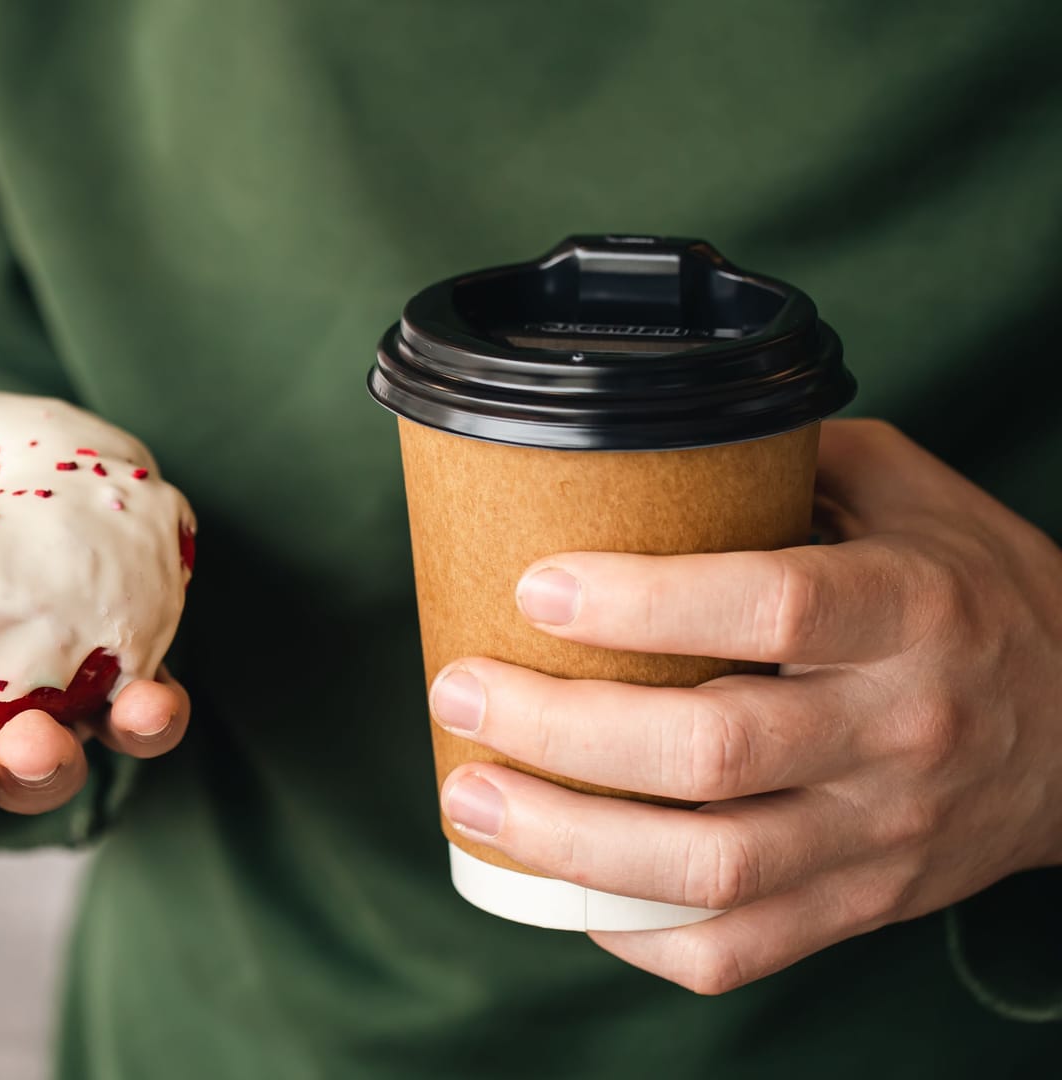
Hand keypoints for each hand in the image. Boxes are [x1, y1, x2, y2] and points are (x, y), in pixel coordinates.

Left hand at [429, 419, 1061, 992]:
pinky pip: (738, 948)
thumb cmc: (973, 594)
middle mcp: (902, 728)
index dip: (641, 603)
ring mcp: (885, 834)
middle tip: (458, 688)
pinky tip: (562, 887)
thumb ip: (784, 463)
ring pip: (710, 867)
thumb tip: (627, 441)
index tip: (534, 586)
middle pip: (713, 751)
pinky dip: (636, 931)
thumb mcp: (908, 497)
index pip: (771, 606)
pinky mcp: (865, 906)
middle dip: (560, 728)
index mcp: (912, 607)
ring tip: (469, 797)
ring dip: (568, 840)